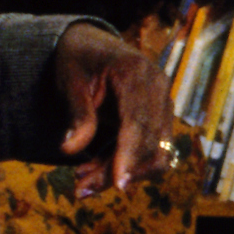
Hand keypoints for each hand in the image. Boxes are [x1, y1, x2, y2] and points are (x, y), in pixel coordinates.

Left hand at [50, 20, 169, 190]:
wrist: (92, 43)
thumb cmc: (79, 58)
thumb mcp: (70, 81)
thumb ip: (77, 115)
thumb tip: (70, 150)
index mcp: (136, 73)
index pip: (139, 123)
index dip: (130, 156)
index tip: (119, 185)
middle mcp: (158, 89)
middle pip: (150, 145)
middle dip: (117, 172)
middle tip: (80, 189)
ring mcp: (163, 105)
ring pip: (153, 154)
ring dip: (120, 173)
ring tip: (82, 183)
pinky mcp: (159, 119)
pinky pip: (149, 152)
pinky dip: (122, 165)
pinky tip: (92, 171)